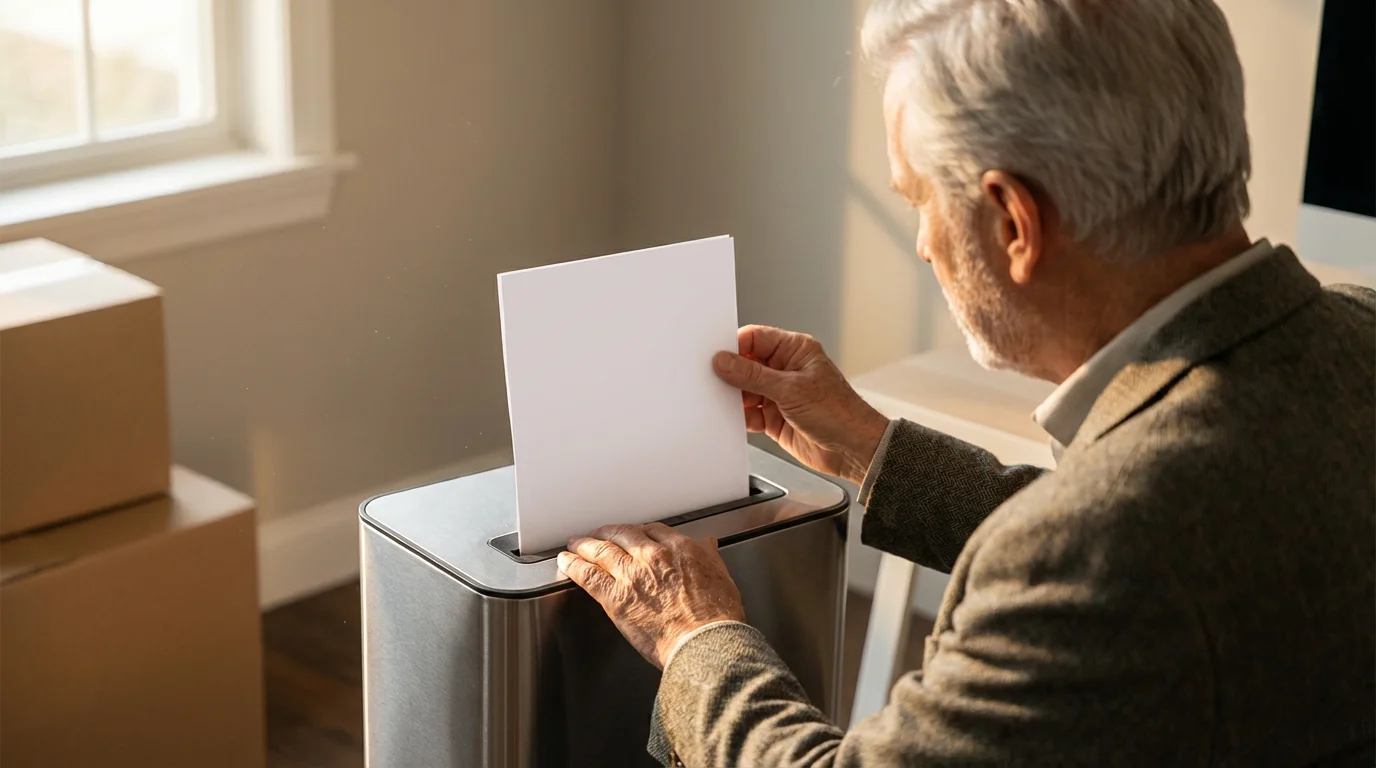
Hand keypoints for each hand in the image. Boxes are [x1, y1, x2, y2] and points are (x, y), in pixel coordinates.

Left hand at [557, 523, 744, 668]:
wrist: (704, 642)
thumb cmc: (716, 616)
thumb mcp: (721, 576)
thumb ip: (708, 557)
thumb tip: (707, 544)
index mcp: (679, 549)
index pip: (652, 531)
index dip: (639, 533)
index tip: (633, 536)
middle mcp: (652, 556)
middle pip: (622, 534)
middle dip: (608, 533)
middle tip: (599, 535)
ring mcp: (631, 575)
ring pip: (601, 550)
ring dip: (585, 545)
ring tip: (575, 544)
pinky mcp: (615, 598)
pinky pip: (588, 576)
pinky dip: (574, 566)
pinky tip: (566, 563)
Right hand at [714, 325, 888, 483]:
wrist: (852, 450)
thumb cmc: (839, 413)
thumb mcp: (791, 390)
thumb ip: (753, 375)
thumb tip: (725, 361)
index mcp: (795, 350)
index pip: (756, 338)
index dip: (735, 346)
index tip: (716, 357)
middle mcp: (786, 369)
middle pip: (746, 363)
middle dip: (731, 373)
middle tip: (714, 380)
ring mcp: (779, 394)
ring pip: (744, 389)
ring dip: (734, 397)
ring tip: (724, 402)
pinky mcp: (774, 417)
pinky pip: (748, 413)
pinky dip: (739, 417)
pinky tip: (735, 420)